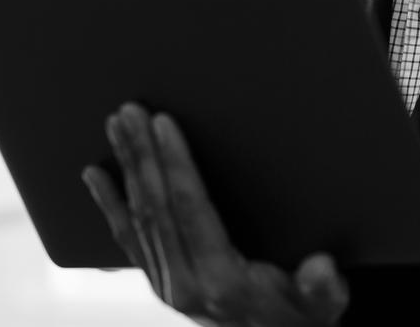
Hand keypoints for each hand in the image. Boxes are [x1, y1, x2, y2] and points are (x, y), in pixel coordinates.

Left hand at [82, 103, 347, 326]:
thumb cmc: (304, 318)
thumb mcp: (324, 304)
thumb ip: (322, 288)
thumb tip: (321, 267)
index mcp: (220, 281)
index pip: (189, 209)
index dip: (175, 164)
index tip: (163, 124)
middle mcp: (184, 285)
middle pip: (156, 207)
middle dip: (142, 155)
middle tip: (128, 112)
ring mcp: (167, 285)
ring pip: (138, 217)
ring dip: (128, 167)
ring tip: (115, 125)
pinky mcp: (161, 283)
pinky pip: (128, 239)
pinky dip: (110, 204)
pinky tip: (95, 176)